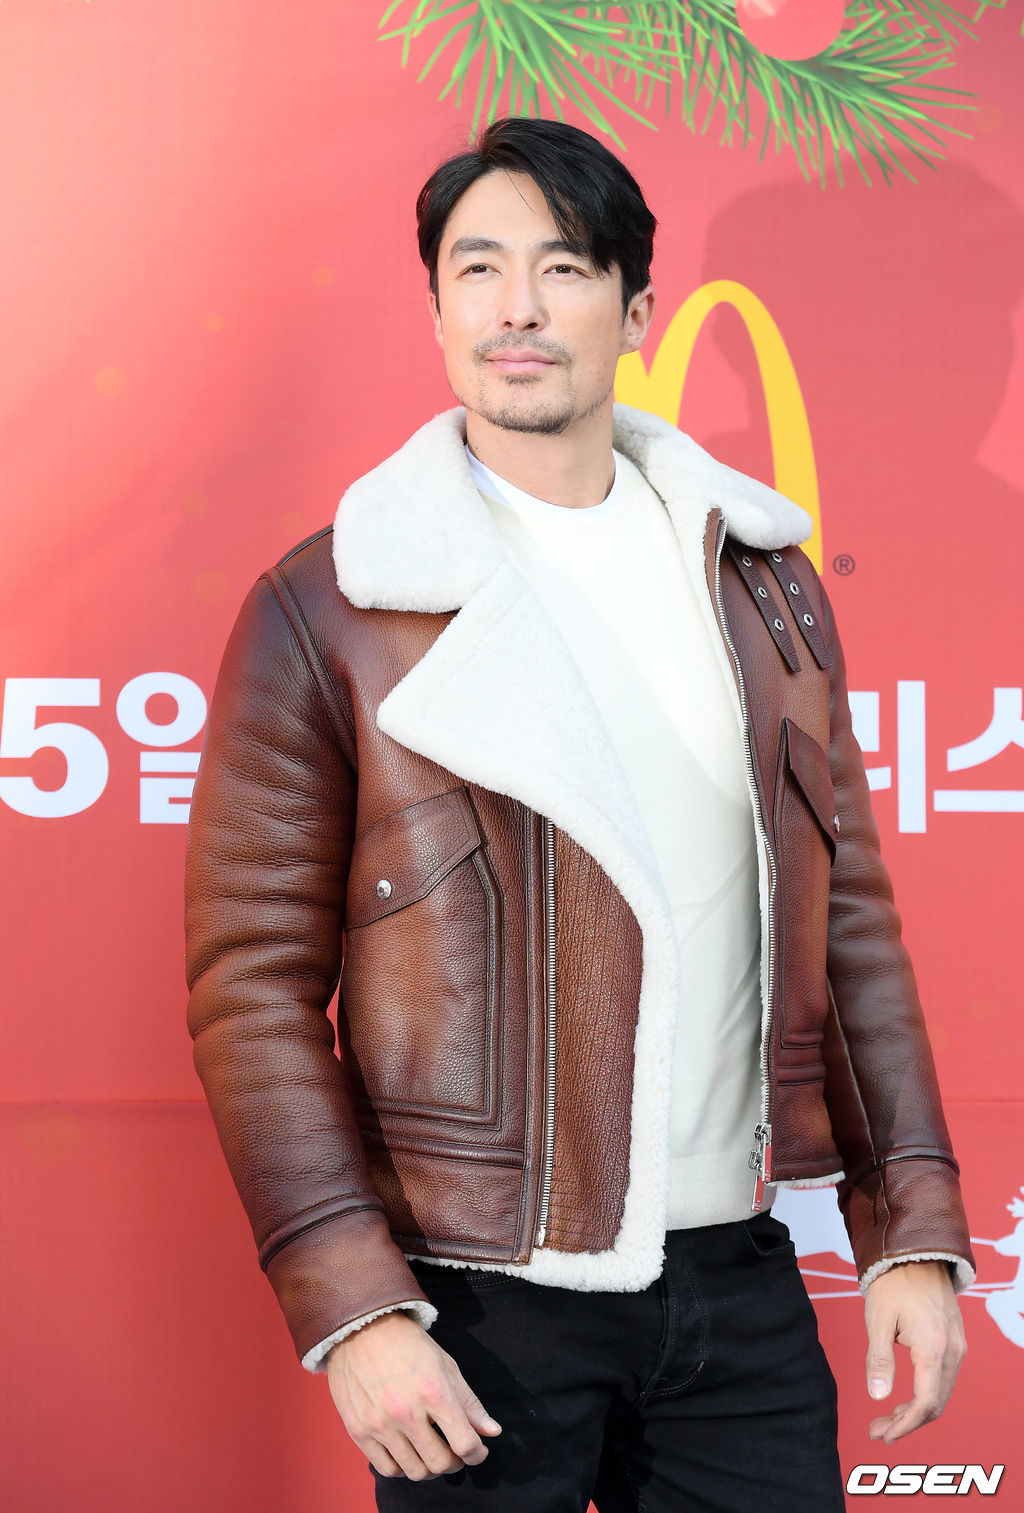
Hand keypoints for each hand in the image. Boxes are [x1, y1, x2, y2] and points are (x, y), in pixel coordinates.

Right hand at [325, 1309, 502, 1479]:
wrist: (362, 1329)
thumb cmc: (408, 1344)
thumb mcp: (445, 1365)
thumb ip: (469, 1402)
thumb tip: (492, 1432)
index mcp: (433, 1391)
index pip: (464, 1443)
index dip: (477, 1453)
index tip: (477, 1451)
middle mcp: (406, 1412)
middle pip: (441, 1463)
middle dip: (455, 1462)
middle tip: (454, 1451)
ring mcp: (380, 1424)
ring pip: (415, 1471)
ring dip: (430, 1468)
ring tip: (431, 1452)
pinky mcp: (358, 1431)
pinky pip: (387, 1469)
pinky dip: (402, 1468)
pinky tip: (408, 1453)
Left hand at [863, 1260, 966, 1443]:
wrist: (916, 1253)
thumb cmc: (893, 1283)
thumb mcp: (877, 1319)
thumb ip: (879, 1359)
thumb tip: (878, 1397)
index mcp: (933, 1348)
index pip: (925, 1403)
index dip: (905, 1425)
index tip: (883, 1435)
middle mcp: (953, 1352)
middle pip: (935, 1404)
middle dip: (906, 1423)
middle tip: (877, 1430)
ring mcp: (958, 1347)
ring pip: (940, 1393)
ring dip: (915, 1411)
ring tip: (885, 1418)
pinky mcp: (955, 1341)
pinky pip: (943, 1379)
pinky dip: (924, 1394)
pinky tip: (903, 1397)